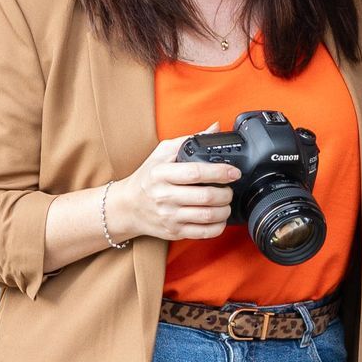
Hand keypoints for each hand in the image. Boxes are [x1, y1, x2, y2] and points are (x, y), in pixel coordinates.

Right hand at [108, 125, 240, 242]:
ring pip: (207, 216)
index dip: (219, 172)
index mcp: (161, 173)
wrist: (128, 206)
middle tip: (229, 189)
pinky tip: (219, 218)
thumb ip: (189, 140)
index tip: (234, 172)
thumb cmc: (147, 177)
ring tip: (226, 203)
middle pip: (205, 196)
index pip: (195, 172)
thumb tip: (215, 128)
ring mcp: (169, 216)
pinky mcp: (174, 231)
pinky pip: (203, 233)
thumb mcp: (162, 153)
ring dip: (224, 210)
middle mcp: (164, 196)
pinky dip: (218, 226)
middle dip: (226, 193)